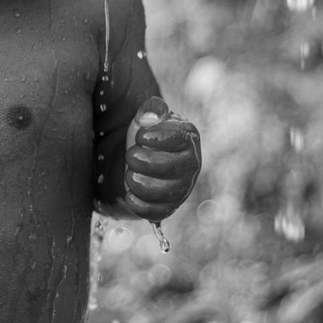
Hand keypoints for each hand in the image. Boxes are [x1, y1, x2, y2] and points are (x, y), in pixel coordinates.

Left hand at [123, 96, 200, 222]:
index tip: (140, 136)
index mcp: (187, 137)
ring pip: (163, 192)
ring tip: (130, 173)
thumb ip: (150, 110)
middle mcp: (191, 163)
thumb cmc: (145, 136)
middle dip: (142, 160)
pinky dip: (137, 203)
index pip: (178, 136)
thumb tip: (149, 116)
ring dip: (137, 182)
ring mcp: (183, 187)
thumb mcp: (145, 118)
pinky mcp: (169, 207)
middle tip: (131, 155)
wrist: (139, 161)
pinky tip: (130, 193)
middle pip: (171, 167)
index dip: (155, 137)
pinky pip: (155, 212)